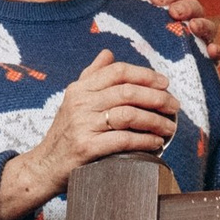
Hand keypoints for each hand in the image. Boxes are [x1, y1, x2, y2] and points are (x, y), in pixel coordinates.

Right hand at [0, 51, 180, 219]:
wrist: (45, 166)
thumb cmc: (65, 133)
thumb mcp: (74, 100)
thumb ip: (92, 76)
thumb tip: (108, 53)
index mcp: (79, 89)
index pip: (117, 72)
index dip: (145, 74)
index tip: (164, 83)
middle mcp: (80, 104)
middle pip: (127, 91)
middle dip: (157, 97)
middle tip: (174, 106)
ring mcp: (83, 125)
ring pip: (129, 114)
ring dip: (155, 120)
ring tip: (169, 127)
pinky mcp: (87, 148)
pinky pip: (123, 139)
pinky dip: (144, 140)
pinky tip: (156, 142)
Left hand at [136, 0, 219, 59]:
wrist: (144, 84)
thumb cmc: (135, 52)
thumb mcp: (131, 31)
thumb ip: (133, 11)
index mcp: (172, 13)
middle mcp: (189, 25)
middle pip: (195, 8)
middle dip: (186, 7)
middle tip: (174, 12)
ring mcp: (200, 43)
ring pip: (209, 28)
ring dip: (203, 25)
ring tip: (193, 26)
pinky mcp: (207, 64)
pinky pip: (217, 56)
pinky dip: (217, 51)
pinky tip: (211, 50)